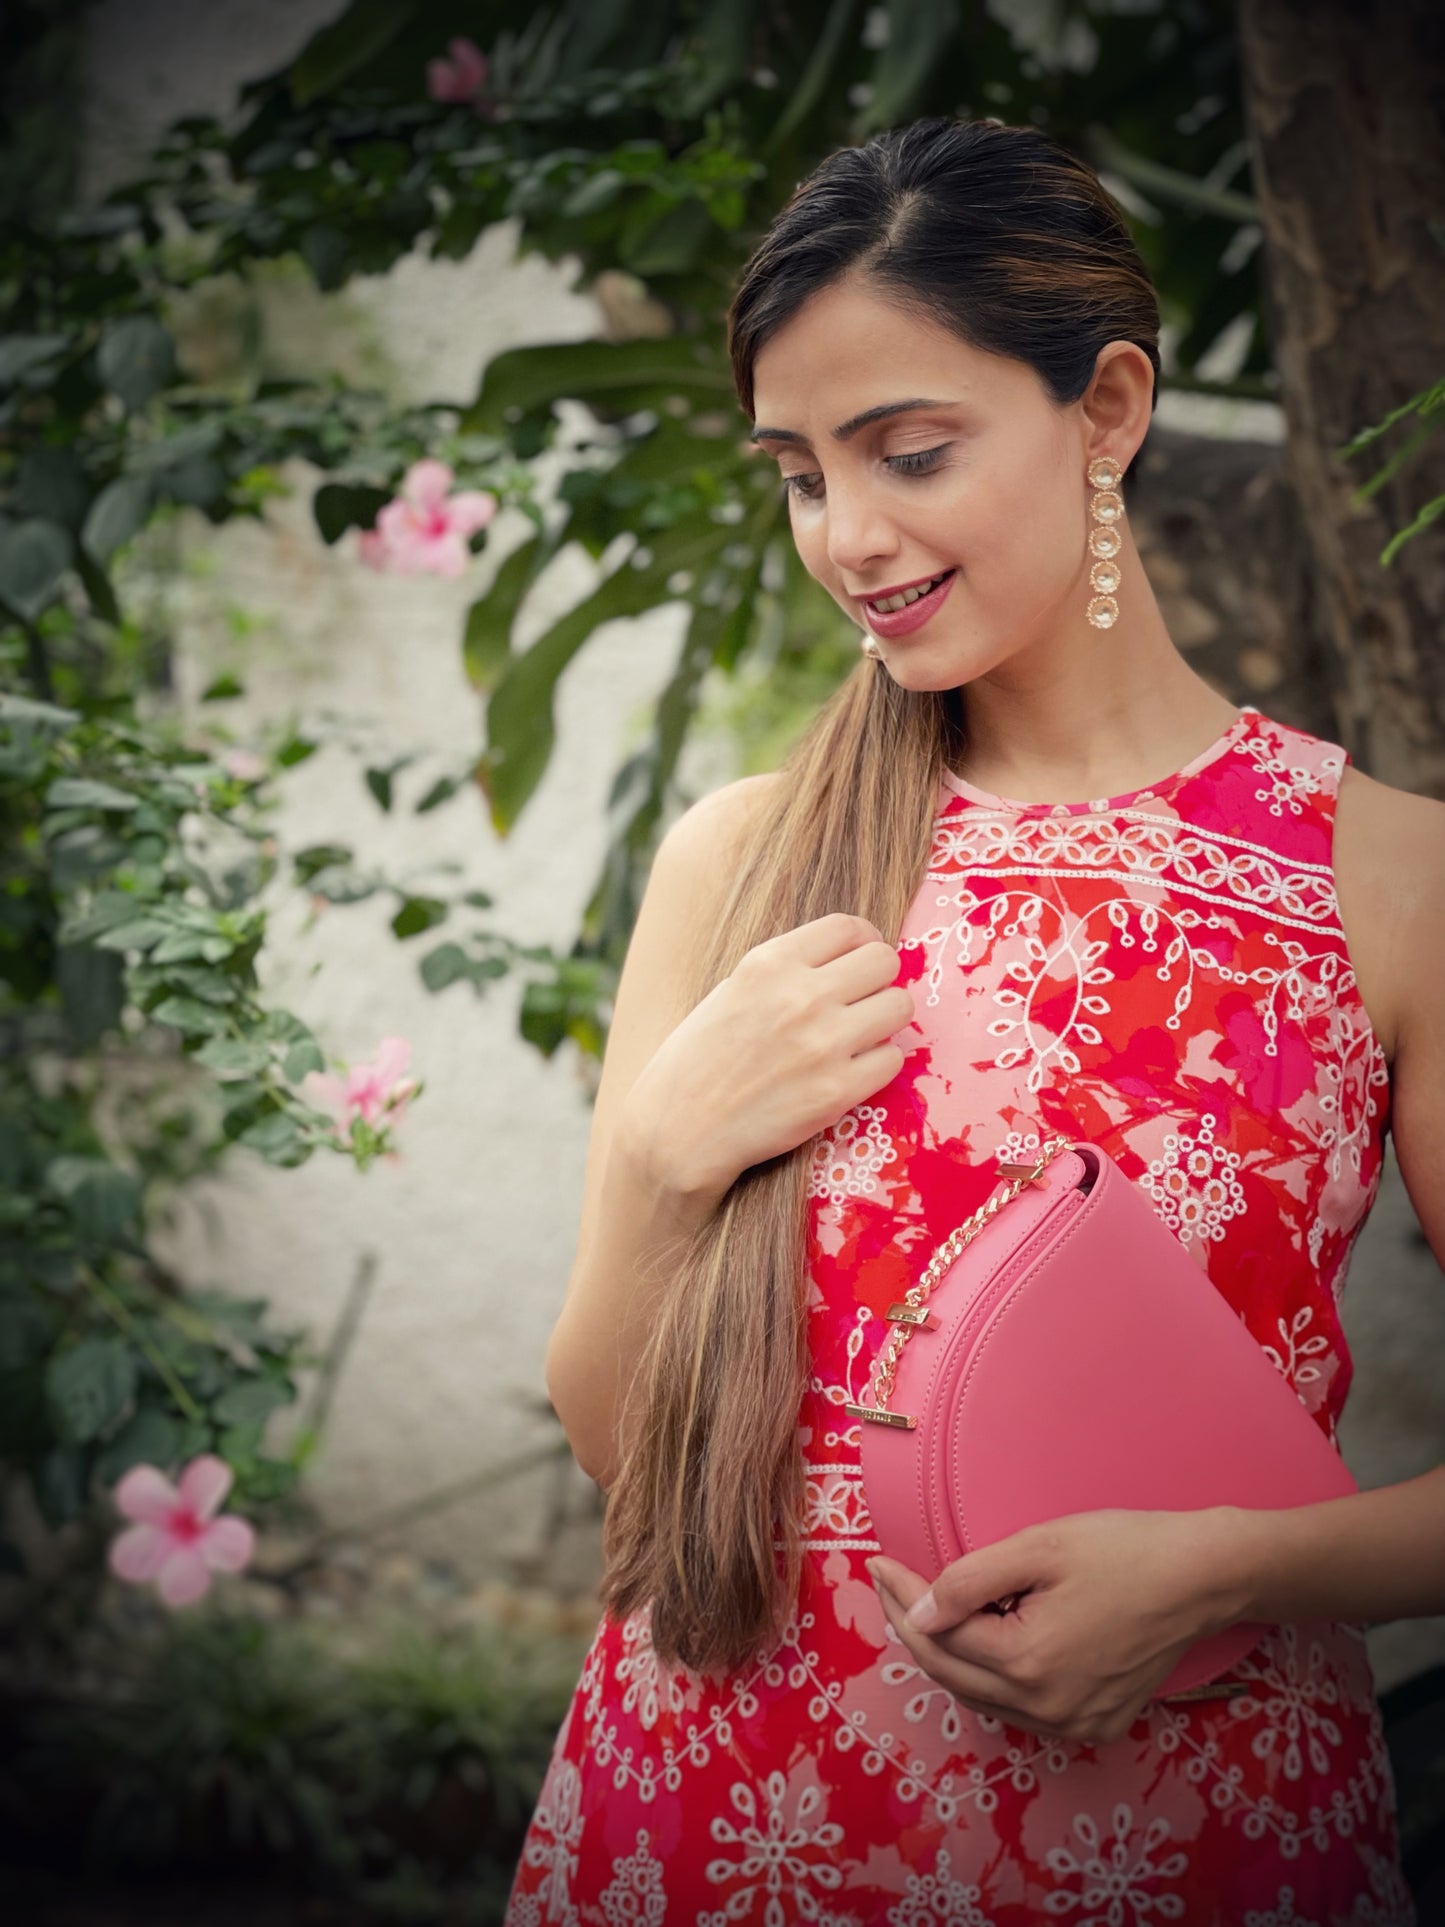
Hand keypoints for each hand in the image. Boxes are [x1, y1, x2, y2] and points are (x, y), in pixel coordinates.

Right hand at [626, 911, 916, 1198]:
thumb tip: (846, 959)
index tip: (858, 962)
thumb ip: (786, 971)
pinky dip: (878, 1065)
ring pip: (900, 1007)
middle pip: (885, 962)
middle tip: (862, 1002)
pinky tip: (851, 1072)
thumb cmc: (698, 1060)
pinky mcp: (838, 1091)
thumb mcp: (732, 991)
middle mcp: (801, 996)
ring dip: (884, 1021)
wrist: (679, 1131)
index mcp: (770, 963)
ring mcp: (824, 1044)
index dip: (863, 943)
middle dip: (878, 980)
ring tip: (860, 1037)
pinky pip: (893, 1059)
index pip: (850, 928)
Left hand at [867, 1508, 1243, 1745]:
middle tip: (888, 1585)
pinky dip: (991, 1677)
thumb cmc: (1124, 1550)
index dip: (902, 1596)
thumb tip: (922, 1613)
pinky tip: (982, 1641)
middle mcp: (1047, 1708)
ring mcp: (1074, 1724)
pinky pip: (1021, 1707)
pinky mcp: (1096, 1724)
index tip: (878, 1564)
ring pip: (983, 1696)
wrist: (1203, 1578)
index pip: (939, 1635)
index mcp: (1028, 1663)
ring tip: (923, 1609)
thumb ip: (970, 1581)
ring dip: (948, 1655)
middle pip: (951, 1674)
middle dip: (912, 1627)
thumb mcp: (1039, 1548)